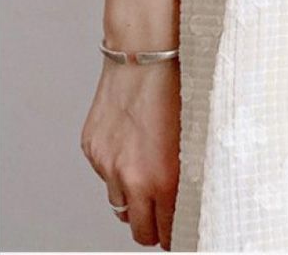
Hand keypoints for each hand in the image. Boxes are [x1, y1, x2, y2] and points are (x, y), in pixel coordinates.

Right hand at [80, 57, 180, 248]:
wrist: (146, 53)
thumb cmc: (180, 84)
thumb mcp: (196, 133)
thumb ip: (188, 170)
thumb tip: (192, 194)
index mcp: (162, 177)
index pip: (166, 231)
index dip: (175, 234)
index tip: (182, 232)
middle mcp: (131, 177)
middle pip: (138, 230)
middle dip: (153, 227)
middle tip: (166, 218)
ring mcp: (107, 164)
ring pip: (119, 202)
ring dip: (134, 198)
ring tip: (151, 178)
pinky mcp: (92, 148)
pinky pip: (105, 173)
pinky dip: (118, 169)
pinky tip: (135, 145)